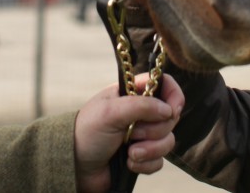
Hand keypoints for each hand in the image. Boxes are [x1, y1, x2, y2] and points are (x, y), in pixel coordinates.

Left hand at [73, 72, 183, 192]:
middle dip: (154, 130)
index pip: (163, 83)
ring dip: (149, 150)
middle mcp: (140, 113)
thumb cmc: (87, 133)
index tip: (172, 110)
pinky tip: (128, 163)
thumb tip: (168, 110)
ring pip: (167, 141)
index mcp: (132, 94)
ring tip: (129, 153)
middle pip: (169, 117)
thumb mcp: (110, 112)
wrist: (76, 166)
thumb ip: (141, 106)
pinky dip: (145, 164)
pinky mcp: (143, 157)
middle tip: (133, 133)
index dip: (173, 95)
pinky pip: (159, 161)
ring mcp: (143, 136)